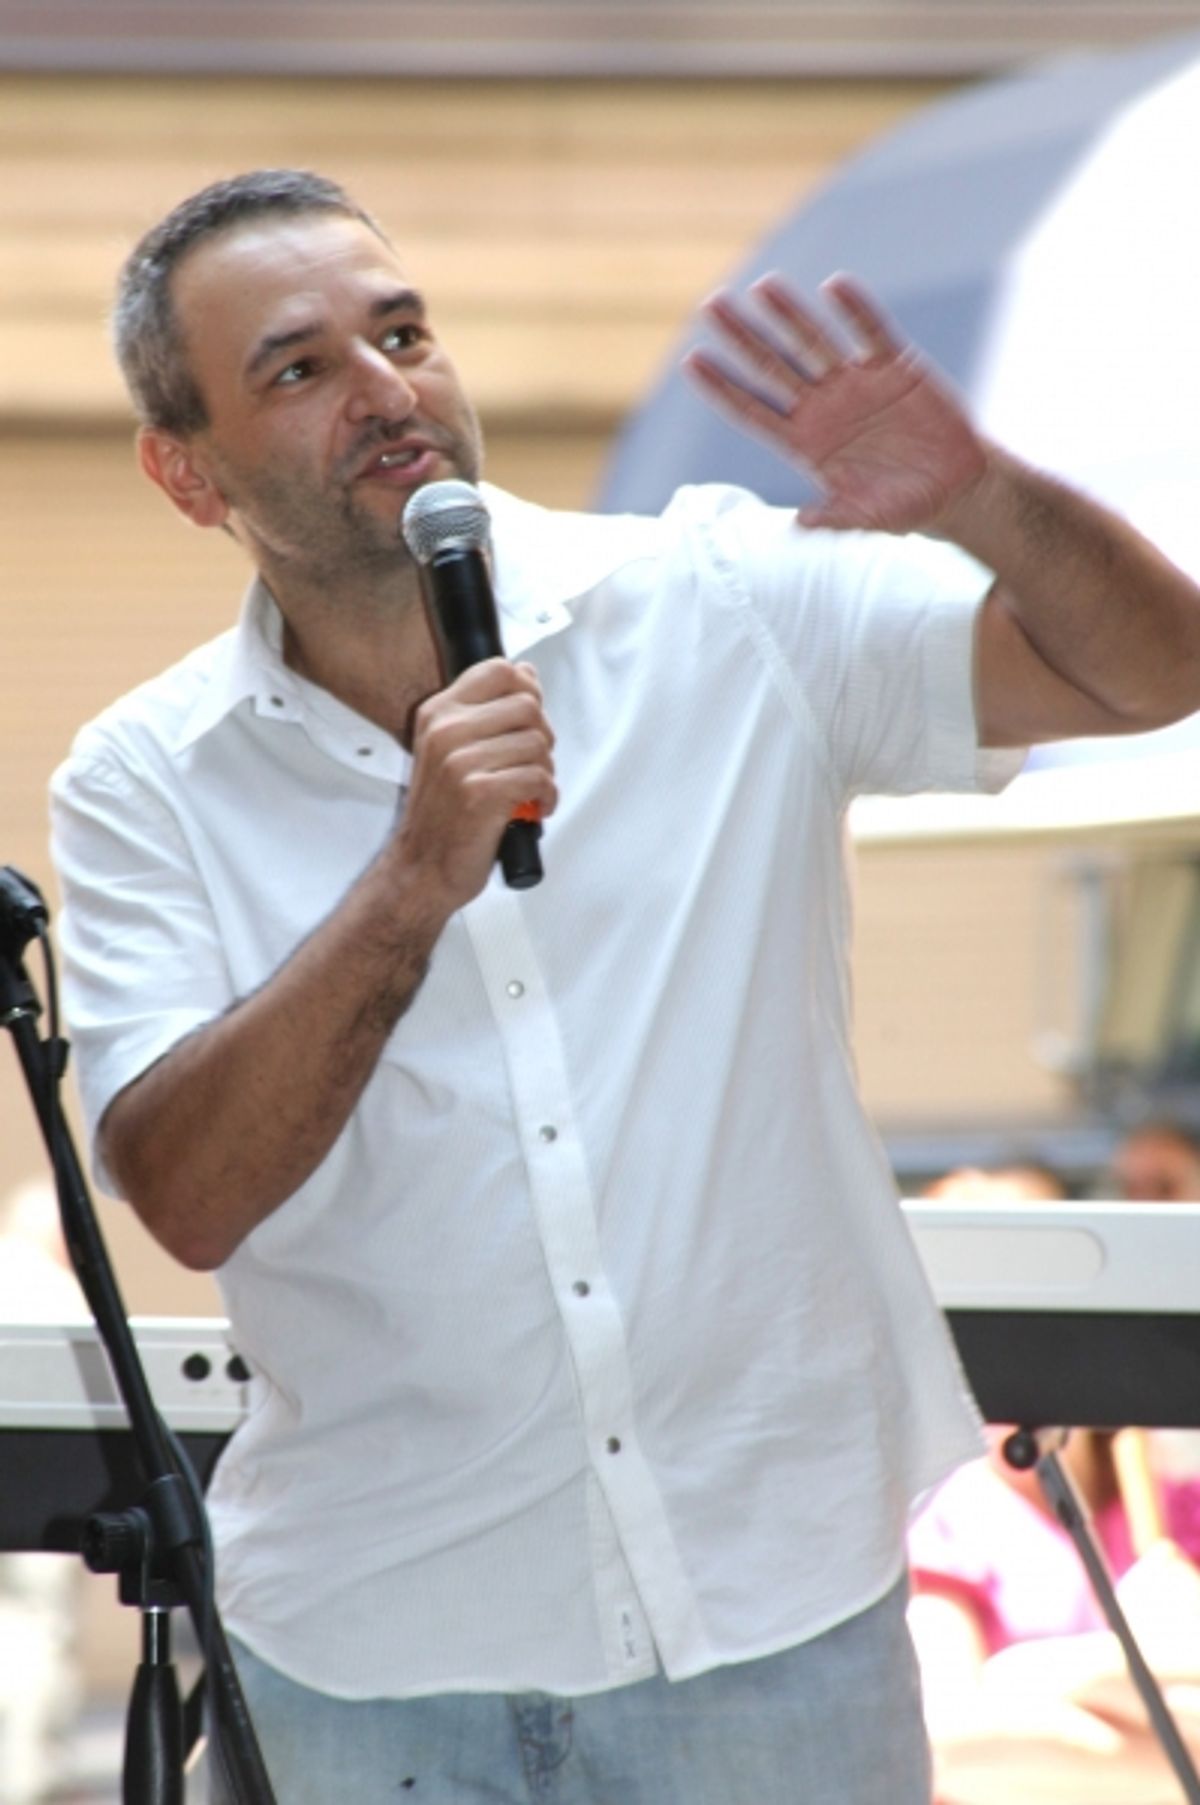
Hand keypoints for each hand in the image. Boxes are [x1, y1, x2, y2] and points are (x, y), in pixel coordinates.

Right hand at [398, 659, 555, 910]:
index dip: (528, 690)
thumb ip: (486, 711)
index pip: (499, 670)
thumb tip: (526, 674)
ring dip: (545, 771)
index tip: (528, 719)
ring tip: (528, 789)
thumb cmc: (442, 814)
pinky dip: (547, 797)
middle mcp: (446, 732)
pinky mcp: (481, 793)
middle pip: (528, 705)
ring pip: (538, 744)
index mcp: (437, 714)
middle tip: (530, 762)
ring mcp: (461, 762)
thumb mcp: (450, 750)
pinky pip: (540, 778)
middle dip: (542, 736)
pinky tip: (533, 807)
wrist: (422, 868)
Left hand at [683, 273, 987, 533]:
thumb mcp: (864, 519)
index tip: (693, 361)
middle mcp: (823, 408)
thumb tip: (799, 525)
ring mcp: (856, 384)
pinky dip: (856, 311)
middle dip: (743, 338)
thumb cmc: (903, 508)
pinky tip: (835, 287)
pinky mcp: (895, 368)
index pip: (754, 411)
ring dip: (790, 316)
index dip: (723, 388)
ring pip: (815, 342)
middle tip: (711, 307)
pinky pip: (871, 334)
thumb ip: (832, 519)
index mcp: (806, 443)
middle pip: (773, 368)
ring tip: (763, 286)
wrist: (955, 488)